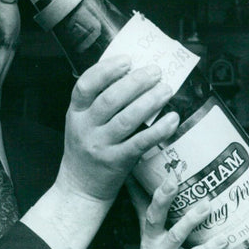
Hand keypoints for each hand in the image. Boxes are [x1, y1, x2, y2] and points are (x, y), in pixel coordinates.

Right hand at [56, 56, 179, 204]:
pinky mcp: (117, 162)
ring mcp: (101, 146)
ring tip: (166, 89)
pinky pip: (140, 143)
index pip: (85, 85)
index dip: (106, 70)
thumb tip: (133, 74)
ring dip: (149, 102)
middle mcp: (86, 128)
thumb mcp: (82, 123)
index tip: (127, 60)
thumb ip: (98, 102)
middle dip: (135, 82)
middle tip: (156, 72)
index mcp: (75, 113)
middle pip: (110, 100)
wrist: (80, 189)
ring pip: (126, 120)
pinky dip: (158, 130)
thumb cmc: (86, 150)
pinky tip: (172, 119)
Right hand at [129, 174, 227, 248]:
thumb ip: (159, 223)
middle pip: (153, 212)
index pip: (142, 202)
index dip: (142, 182)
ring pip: (175, 233)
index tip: (143, 158)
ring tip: (208, 203)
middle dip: (163, 193)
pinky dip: (209, 248)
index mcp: (149, 233)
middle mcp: (152, 242)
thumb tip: (160, 201)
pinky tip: (225, 240)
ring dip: (191, 218)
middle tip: (174, 174)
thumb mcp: (153, 246)